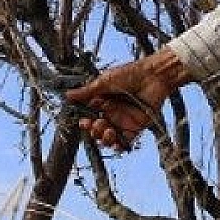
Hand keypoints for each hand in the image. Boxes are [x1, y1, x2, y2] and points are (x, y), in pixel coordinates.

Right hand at [66, 50, 191, 150]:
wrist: (152, 76)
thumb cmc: (129, 74)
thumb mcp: (104, 82)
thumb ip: (87, 92)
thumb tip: (67, 95)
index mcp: (103, 102)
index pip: (90, 117)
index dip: (85, 122)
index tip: (83, 121)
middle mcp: (112, 113)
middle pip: (98, 130)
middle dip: (94, 130)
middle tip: (97, 124)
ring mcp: (124, 121)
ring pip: (109, 137)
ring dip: (105, 138)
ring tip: (108, 130)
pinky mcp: (136, 127)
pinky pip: (126, 141)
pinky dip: (119, 145)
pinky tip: (115, 144)